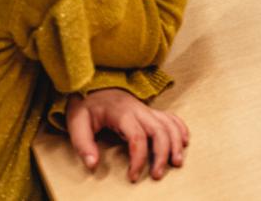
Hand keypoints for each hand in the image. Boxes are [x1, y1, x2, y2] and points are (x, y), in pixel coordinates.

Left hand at [65, 89, 188, 182]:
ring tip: (176, 163)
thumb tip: (93, 165)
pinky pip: (171, 118)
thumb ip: (83, 145)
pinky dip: (181, 129)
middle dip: (162, 154)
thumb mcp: (76, 123)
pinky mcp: (150, 111)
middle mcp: (140, 110)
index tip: (133, 176)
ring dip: (176, 143)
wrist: (94, 85)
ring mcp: (147, 109)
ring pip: (169, 125)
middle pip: (159, 131)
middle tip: (158, 175)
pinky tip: (184, 142)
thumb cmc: (86, 106)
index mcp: (122, 113)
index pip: (137, 137)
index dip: (139, 158)